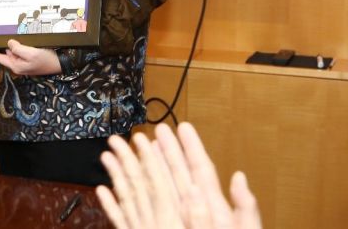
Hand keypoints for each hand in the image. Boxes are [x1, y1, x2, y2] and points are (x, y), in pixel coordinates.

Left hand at [0, 39, 60, 75]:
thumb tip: (9, 44)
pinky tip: (24, 42)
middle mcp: (19, 65)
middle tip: (2, 38)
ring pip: (15, 52)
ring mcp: (25, 63)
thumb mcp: (30, 53)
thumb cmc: (45, 59)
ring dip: (14, 46)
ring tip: (16, 39)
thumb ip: (17, 49)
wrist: (60, 63)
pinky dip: (21, 46)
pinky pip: (21, 51)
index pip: (0, 58)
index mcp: (16, 66)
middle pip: (7, 54)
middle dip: (5, 47)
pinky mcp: (31, 60)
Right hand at [95, 122, 260, 228]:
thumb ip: (243, 213)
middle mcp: (188, 220)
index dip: (190, 150)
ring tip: (111, 152)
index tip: (181, 128)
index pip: (200, 175)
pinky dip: (115, 206)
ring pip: (144, 196)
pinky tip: (104, 192)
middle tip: (138, 132)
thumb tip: (237, 178)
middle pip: (169, 180)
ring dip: (128, 173)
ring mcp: (165, 228)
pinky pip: (128, 221)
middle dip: (155, 154)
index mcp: (213, 215)